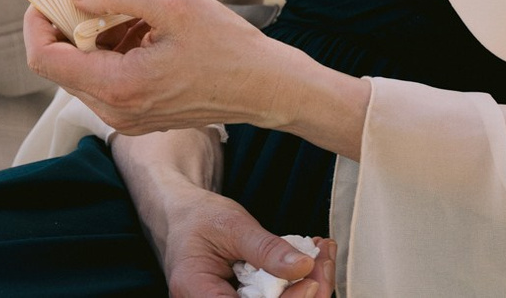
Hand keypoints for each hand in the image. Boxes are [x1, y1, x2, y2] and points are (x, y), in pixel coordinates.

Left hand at [26, 0, 366, 149]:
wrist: (266, 88)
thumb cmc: (226, 47)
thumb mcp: (173, 3)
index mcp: (117, 87)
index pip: (44, 60)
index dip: (36, 23)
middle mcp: (115, 111)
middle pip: (61, 66)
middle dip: (70, 26)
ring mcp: (127, 118)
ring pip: (85, 71)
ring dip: (96, 37)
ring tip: (136, 14)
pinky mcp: (140, 116)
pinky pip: (108, 80)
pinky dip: (115, 51)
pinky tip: (147, 31)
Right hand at [135, 168, 332, 297]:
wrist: (181, 216)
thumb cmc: (197, 217)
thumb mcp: (232, 225)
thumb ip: (267, 249)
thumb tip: (303, 267)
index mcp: (197, 294)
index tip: (313, 278)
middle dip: (306, 292)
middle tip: (325, 259)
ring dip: (307, 286)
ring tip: (322, 254)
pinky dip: (297, 283)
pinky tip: (311, 260)